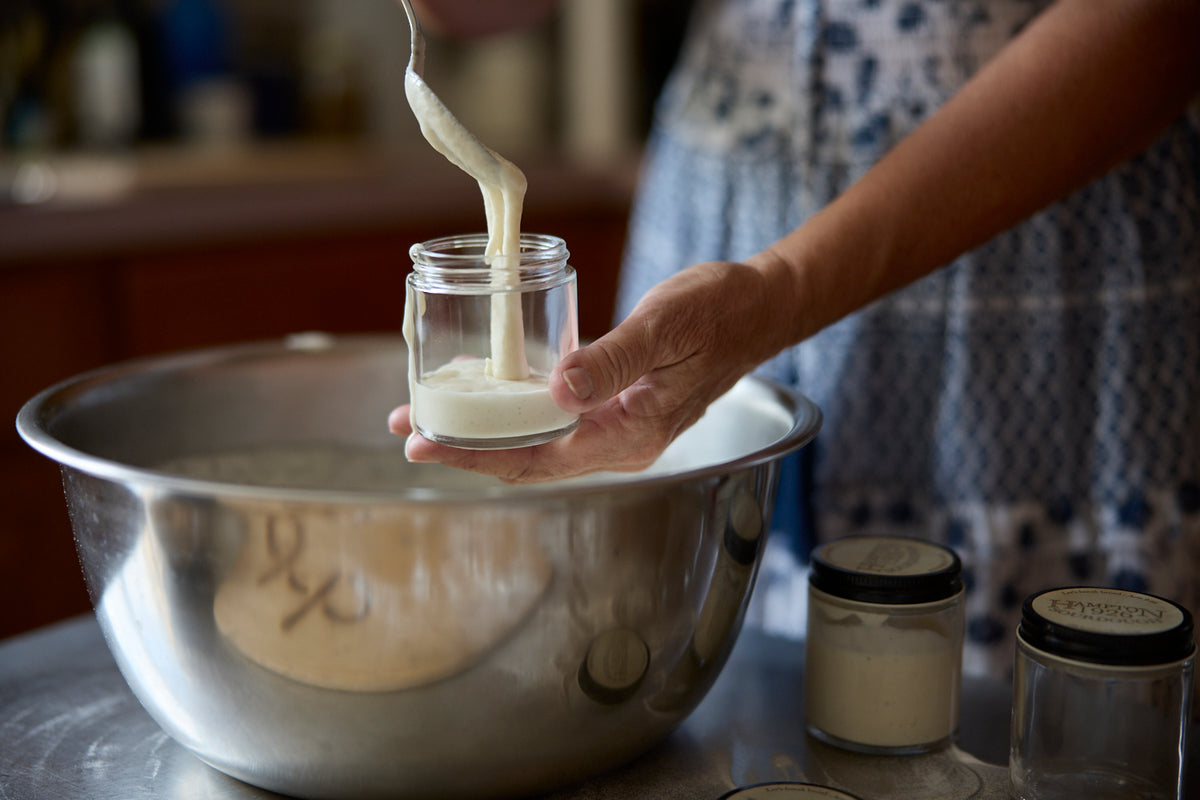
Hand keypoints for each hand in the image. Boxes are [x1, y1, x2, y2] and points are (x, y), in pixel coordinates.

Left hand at [388, 257, 797, 482]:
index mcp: (631, 434)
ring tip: (430, 412)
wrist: (758, 308)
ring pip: (537, 440)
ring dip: (483, 429)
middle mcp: (619, 441)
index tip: (424, 445)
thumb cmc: (718, 312)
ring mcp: (617, 426)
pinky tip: (484, 391)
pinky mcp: (614, 405)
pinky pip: (553, 418)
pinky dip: (512, 408)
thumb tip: (560, 390)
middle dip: (465, 447)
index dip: (476, 456)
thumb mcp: (664, 327)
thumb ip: (614, 359)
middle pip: (528, 458)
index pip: (538, 459)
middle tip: (407, 427)